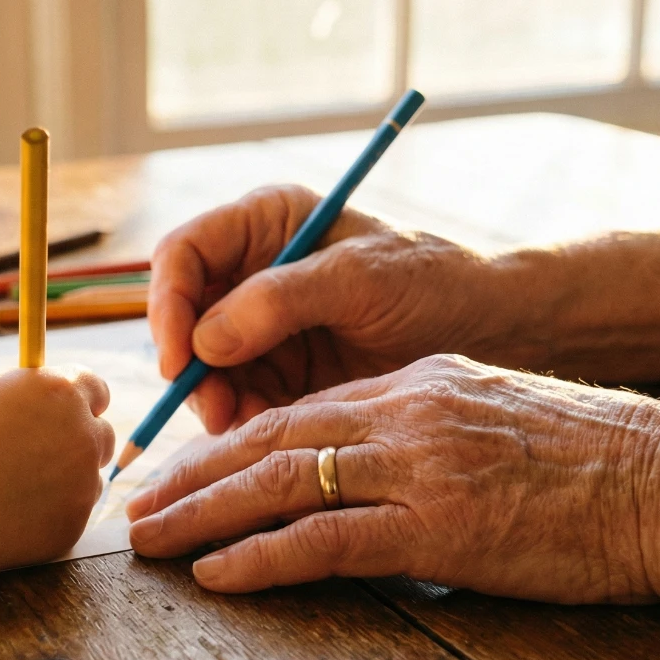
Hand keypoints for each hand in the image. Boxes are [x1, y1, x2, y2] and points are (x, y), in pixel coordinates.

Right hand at [0, 365, 114, 572]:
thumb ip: (32, 393)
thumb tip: (60, 398)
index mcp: (62, 392)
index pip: (98, 391)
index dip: (79, 403)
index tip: (63, 415)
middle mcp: (82, 435)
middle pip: (102, 437)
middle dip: (76, 443)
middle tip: (37, 457)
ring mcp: (80, 486)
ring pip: (85, 481)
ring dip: (60, 483)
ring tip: (7, 488)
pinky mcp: (70, 528)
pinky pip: (67, 517)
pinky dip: (45, 516)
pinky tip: (5, 514)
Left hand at [127, 354, 659, 600]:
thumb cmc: (592, 461)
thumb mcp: (492, 416)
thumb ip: (422, 428)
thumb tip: (367, 463)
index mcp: (413, 384)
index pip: (296, 411)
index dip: (225, 444)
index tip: (178, 471)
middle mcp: (403, 413)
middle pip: (268, 439)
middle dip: (190, 475)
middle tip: (133, 507)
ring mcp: (418, 467)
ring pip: (280, 483)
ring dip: (202, 514)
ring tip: (147, 541)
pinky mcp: (439, 526)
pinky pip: (327, 540)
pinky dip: (262, 557)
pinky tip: (215, 575)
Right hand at [149, 184, 501, 433]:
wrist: (491, 329)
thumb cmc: (433, 281)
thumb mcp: (360, 279)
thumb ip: (280, 301)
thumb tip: (203, 341)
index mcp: (266, 225)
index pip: (184, 254)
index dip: (168, 304)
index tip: (179, 357)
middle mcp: (254, 272)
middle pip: (184, 318)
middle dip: (190, 367)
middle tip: (215, 411)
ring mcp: (265, 326)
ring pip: (204, 367)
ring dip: (214, 400)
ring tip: (245, 426)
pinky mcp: (281, 372)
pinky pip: (237, 398)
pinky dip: (242, 420)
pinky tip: (265, 434)